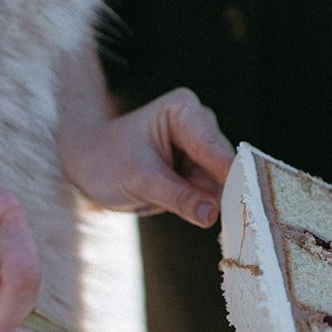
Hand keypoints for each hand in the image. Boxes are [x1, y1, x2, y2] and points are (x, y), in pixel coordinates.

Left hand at [59, 86, 233, 225]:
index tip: (246, 205)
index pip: (215, 149)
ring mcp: (200, 148)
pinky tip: (195, 214)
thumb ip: (178, 197)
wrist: (85, 166)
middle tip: (222, 220)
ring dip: (210, 202)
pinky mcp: (197, 169)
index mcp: (184, 111)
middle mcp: (199, 124)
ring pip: (222, 183)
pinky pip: (212, 192)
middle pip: (226, 165)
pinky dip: (205, 207)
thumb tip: (212, 214)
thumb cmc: (104, 161)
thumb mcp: (140, 180)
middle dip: (221, 193)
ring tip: (188, 213)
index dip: (231, 178)